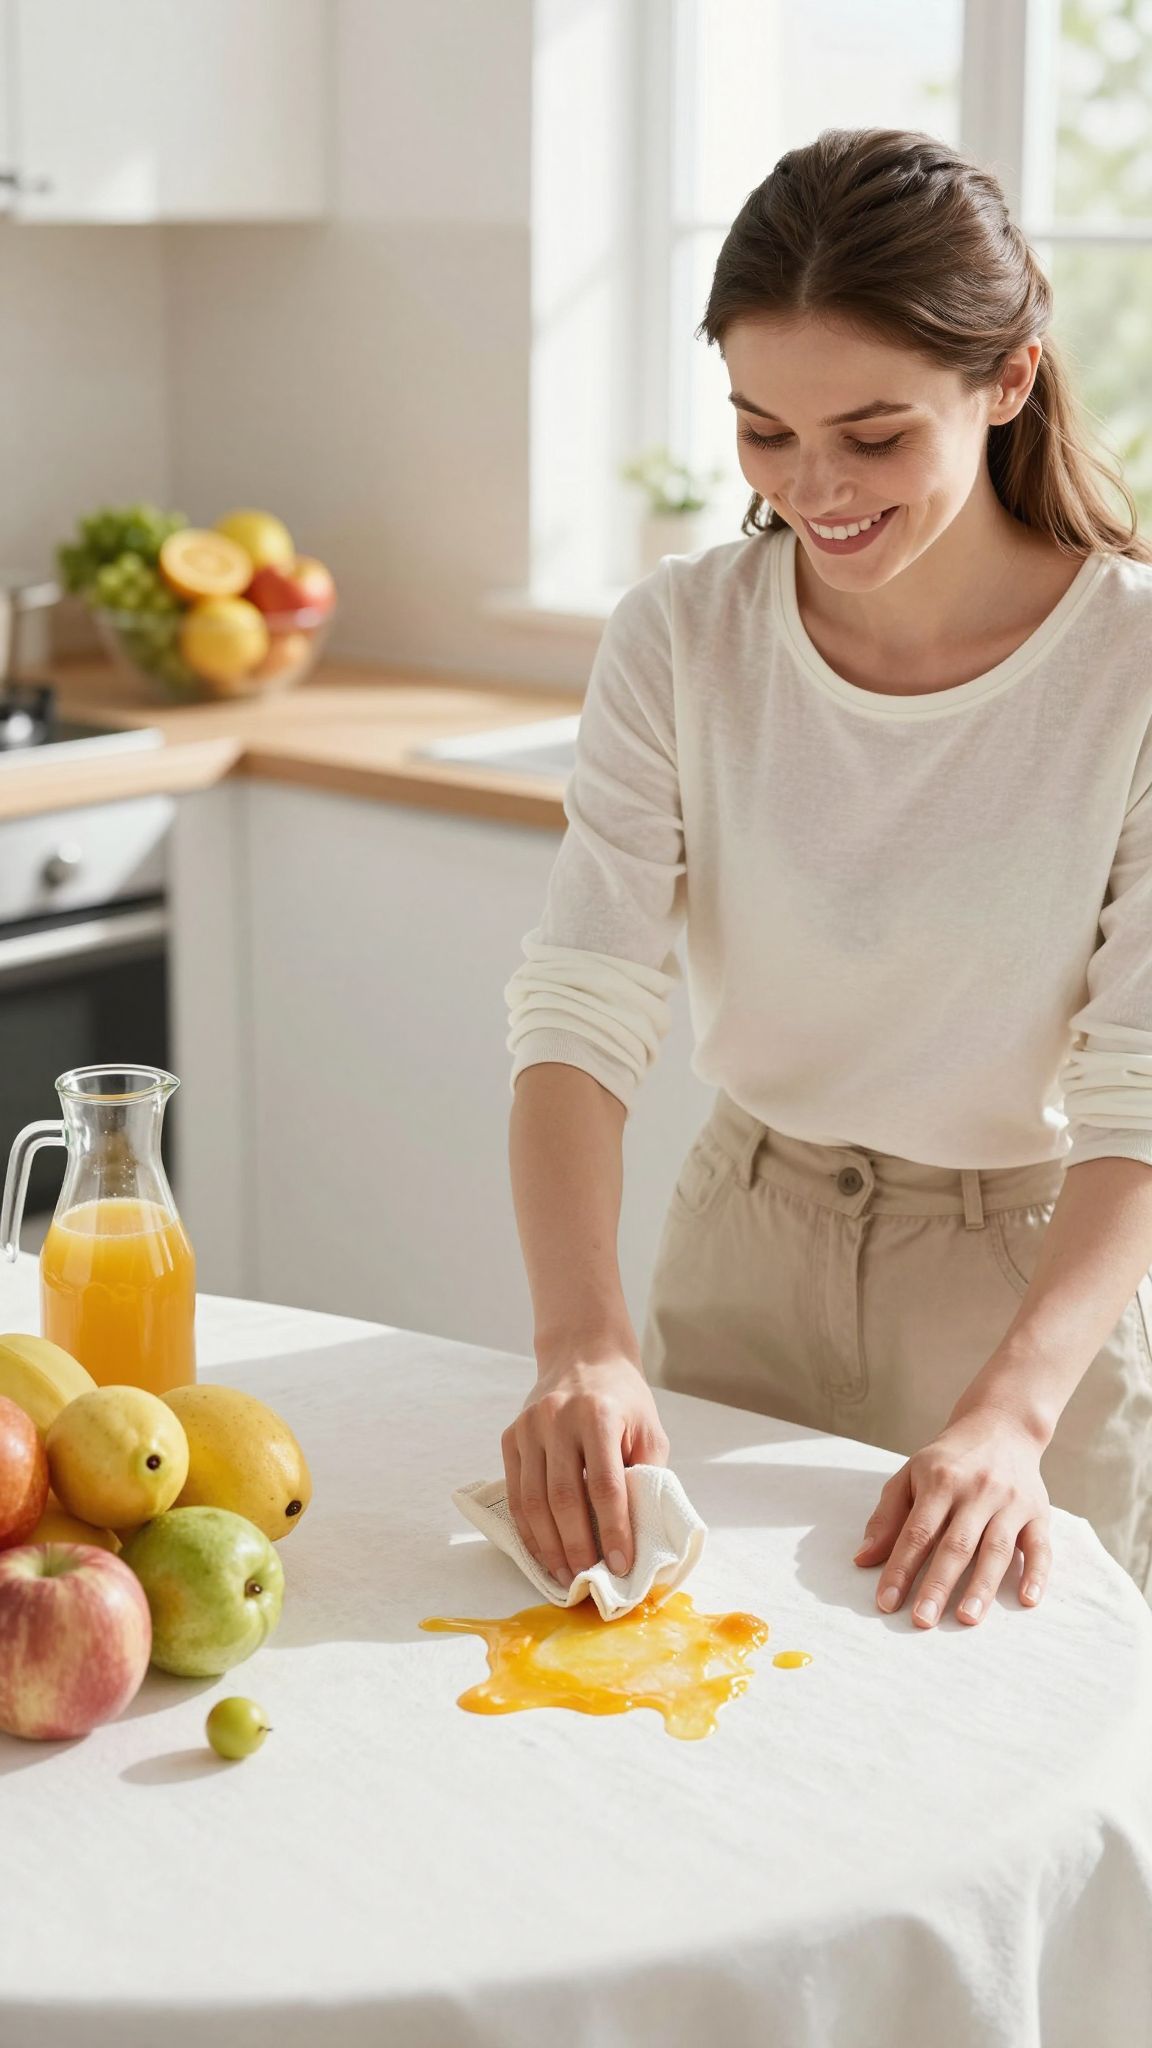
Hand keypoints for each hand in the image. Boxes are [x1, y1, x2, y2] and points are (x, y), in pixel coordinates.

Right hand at [501, 1344, 669, 1586]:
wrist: (583, 1354)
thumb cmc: (623, 1398)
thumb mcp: (649, 1428)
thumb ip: (646, 1474)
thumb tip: (640, 1532)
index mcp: (599, 1415)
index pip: (606, 1485)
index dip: (613, 1530)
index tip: (621, 1565)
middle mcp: (558, 1419)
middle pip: (564, 1498)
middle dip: (577, 1546)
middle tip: (589, 1581)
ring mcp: (529, 1427)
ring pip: (533, 1500)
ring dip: (549, 1545)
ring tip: (565, 1575)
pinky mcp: (511, 1436)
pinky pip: (515, 1492)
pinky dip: (527, 1528)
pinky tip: (542, 1551)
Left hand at [853, 1407, 1051, 1626]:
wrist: (1000, 1425)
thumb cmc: (948, 1460)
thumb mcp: (910, 1475)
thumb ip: (887, 1517)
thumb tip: (863, 1559)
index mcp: (940, 1481)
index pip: (917, 1532)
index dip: (900, 1568)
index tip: (886, 1602)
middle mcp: (977, 1491)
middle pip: (956, 1544)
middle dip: (938, 1585)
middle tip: (922, 1621)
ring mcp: (1011, 1502)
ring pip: (997, 1549)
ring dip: (982, 1586)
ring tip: (967, 1619)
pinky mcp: (1038, 1512)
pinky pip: (1040, 1547)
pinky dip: (1037, 1574)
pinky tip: (1027, 1601)